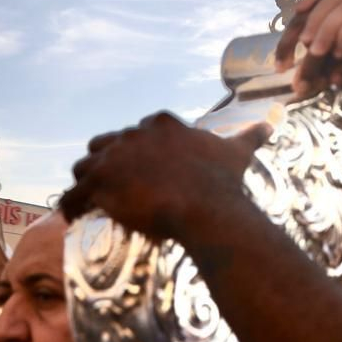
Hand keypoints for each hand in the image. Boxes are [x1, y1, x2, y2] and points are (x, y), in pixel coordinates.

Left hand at [59, 113, 269, 241]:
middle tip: (115, 186)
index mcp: (161, 124)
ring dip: (85, 183)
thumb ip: (250, 136)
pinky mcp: (100, 182)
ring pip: (84, 166)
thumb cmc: (221, 180)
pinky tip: (73, 217)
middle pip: (104, 144)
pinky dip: (70, 206)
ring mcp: (114, 157)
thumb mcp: (236, 152)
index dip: (135, 152)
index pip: (136, 132)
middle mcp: (133, 135)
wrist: (205, 207)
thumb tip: (271, 124)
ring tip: (90, 202)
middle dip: (106, 162)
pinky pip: (73, 195)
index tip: (140, 169)